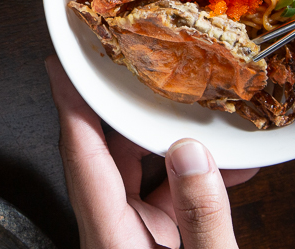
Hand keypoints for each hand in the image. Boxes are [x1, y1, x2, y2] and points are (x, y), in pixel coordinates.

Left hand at [45, 55, 256, 248]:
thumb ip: (201, 216)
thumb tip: (194, 155)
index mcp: (109, 239)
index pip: (82, 156)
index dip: (72, 104)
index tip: (63, 64)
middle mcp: (111, 234)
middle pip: (108, 155)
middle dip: (130, 110)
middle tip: (145, 68)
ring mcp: (130, 239)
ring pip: (138, 172)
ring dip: (169, 143)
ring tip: (200, 113)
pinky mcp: (152, 244)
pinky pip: (165, 198)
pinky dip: (192, 178)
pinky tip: (231, 165)